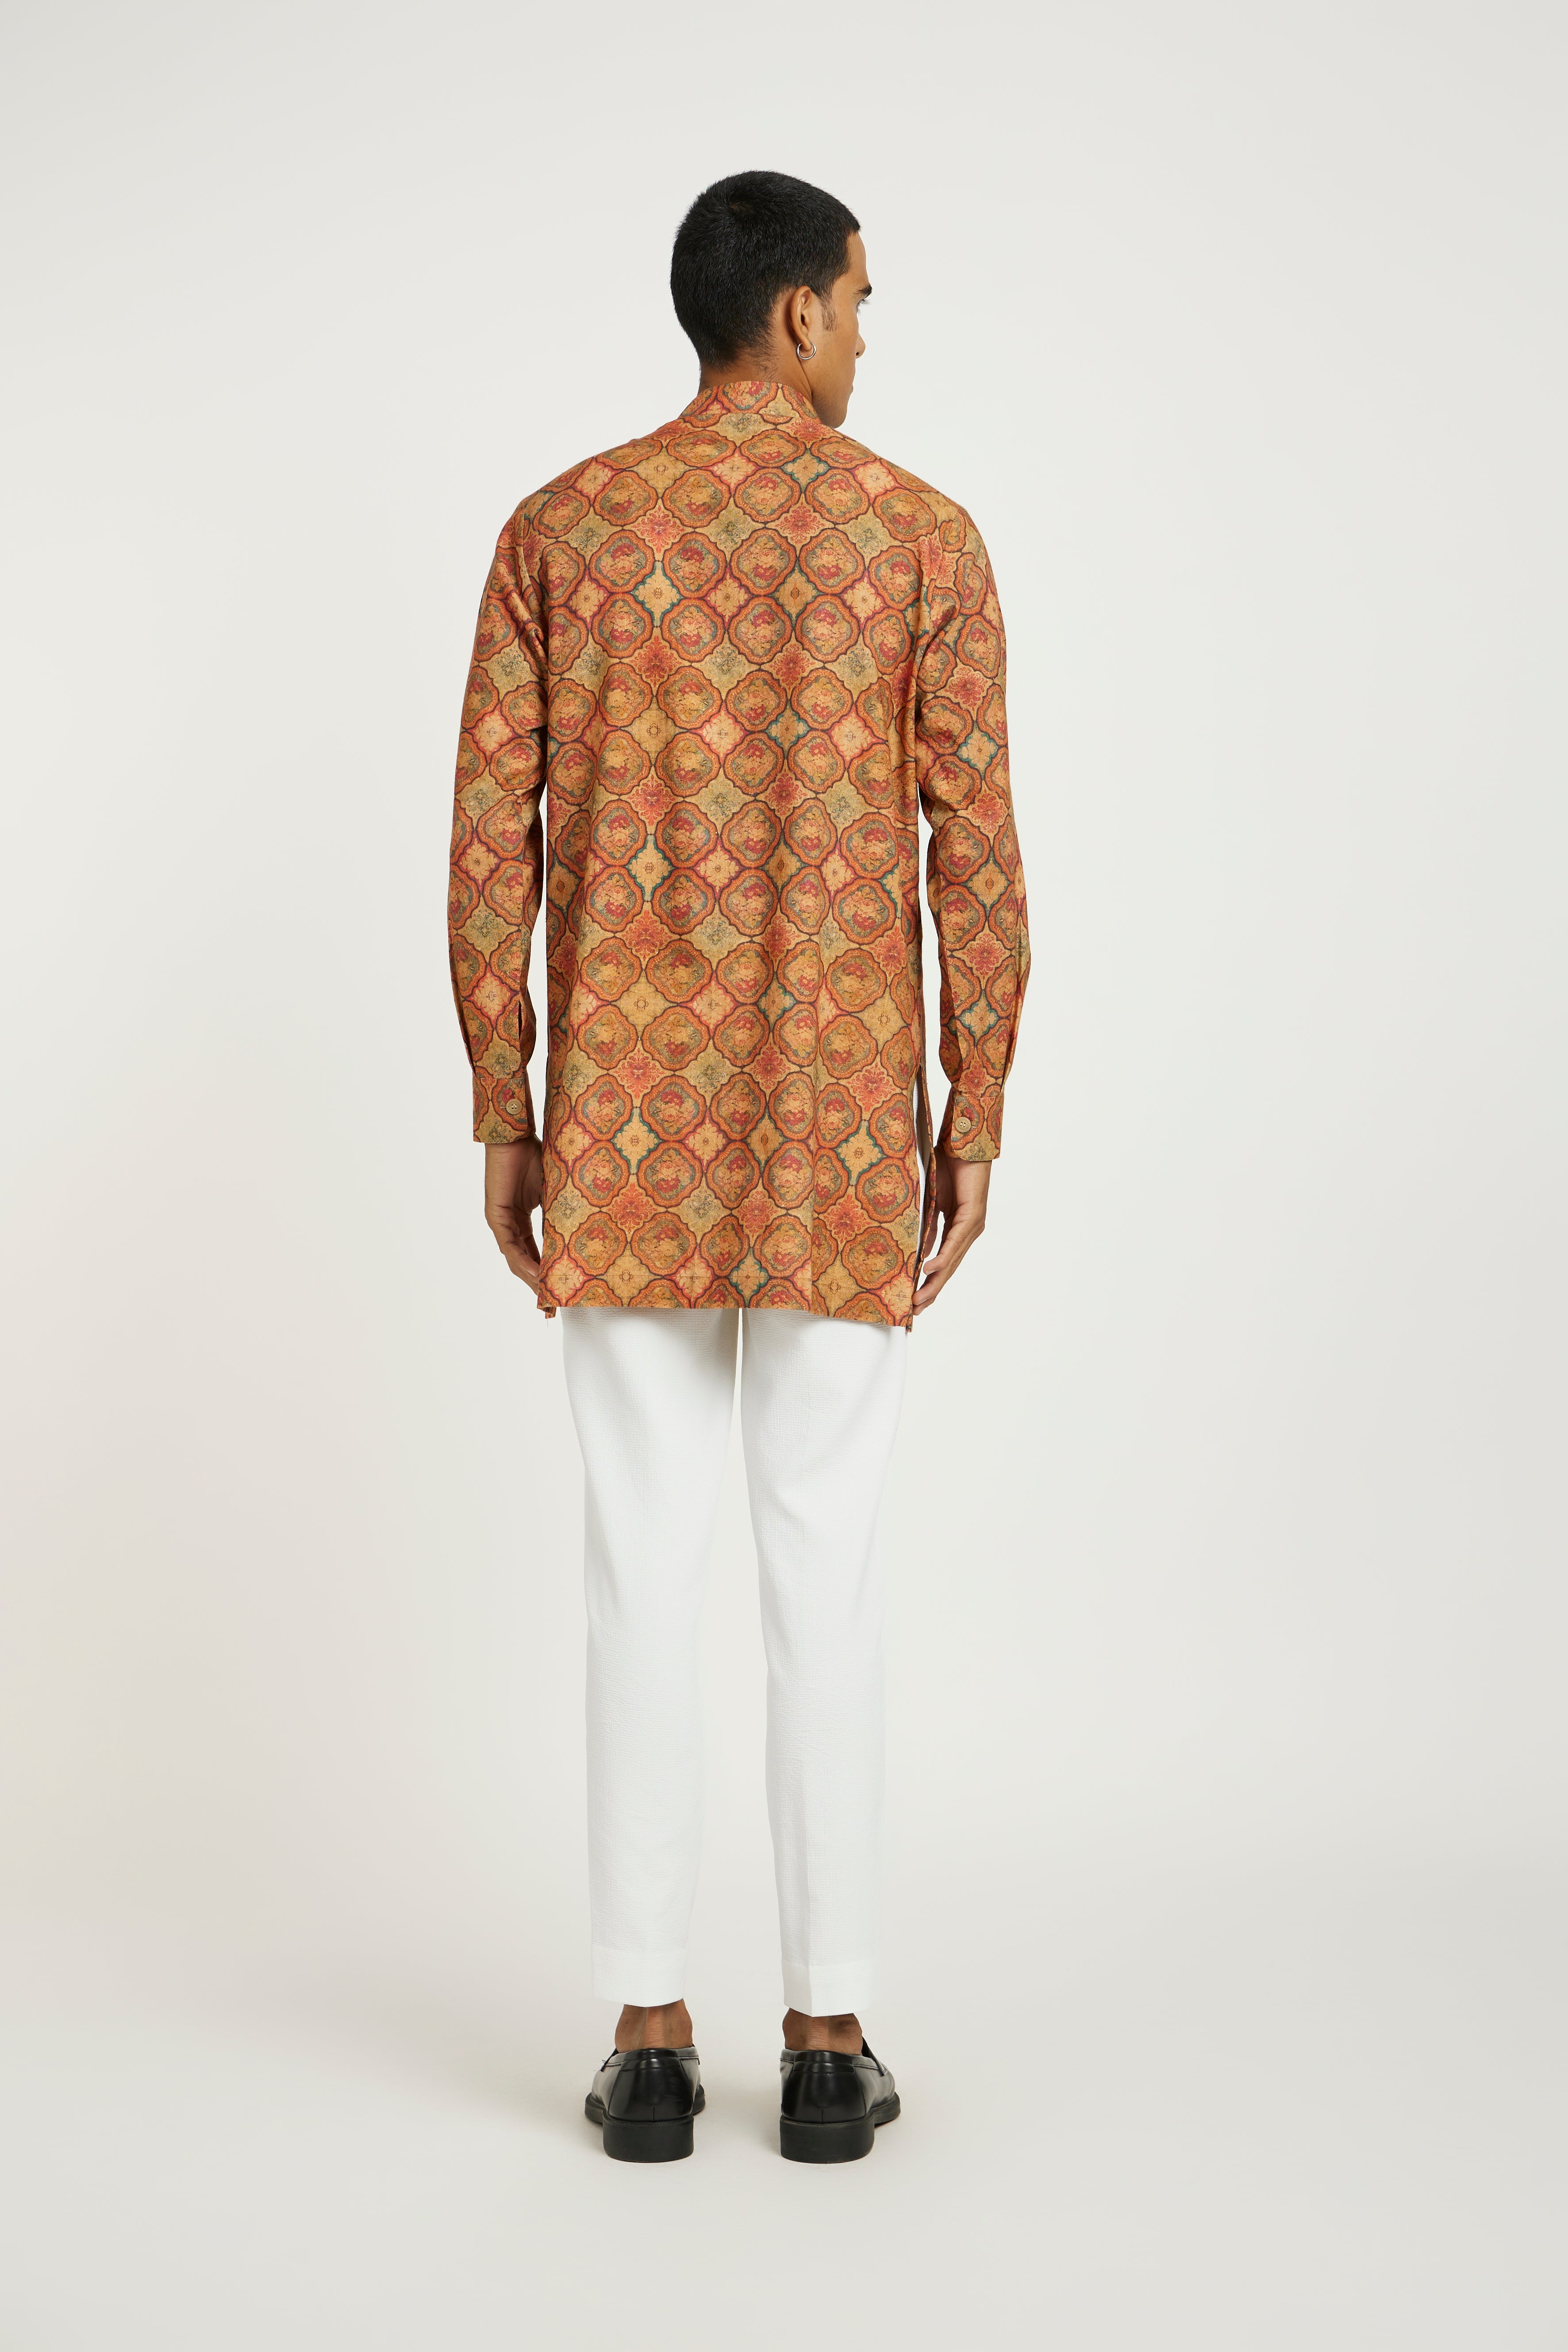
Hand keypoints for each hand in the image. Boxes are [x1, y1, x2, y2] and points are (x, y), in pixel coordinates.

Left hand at [484, 1139, 544, 1291]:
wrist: (513, 1137)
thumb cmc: (532, 1155)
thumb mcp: (551, 1189)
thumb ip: (559, 1210)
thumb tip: (582, 1225)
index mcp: (520, 1219)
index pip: (532, 1253)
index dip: (544, 1272)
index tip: (559, 1289)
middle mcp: (508, 1225)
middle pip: (522, 1262)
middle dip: (537, 1284)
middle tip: (552, 1305)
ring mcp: (500, 1222)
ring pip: (515, 1258)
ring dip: (530, 1278)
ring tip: (546, 1296)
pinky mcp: (496, 1217)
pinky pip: (510, 1245)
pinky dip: (523, 1261)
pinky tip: (536, 1275)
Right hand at [912, 1150, 990, 1315]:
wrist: (965, 1143)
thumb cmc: (948, 1165)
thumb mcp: (931, 1202)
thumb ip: (927, 1225)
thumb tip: (918, 1248)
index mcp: (958, 1229)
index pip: (944, 1262)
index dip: (930, 1283)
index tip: (915, 1300)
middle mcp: (968, 1231)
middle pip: (948, 1268)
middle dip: (931, 1291)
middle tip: (914, 1311)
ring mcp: (973, 1225)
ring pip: (952, 1260)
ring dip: (934, 1282)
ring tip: (918, 1299)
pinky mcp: (973, 1216)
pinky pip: (955, 1241)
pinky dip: (942, 1257)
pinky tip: (929, 1269)